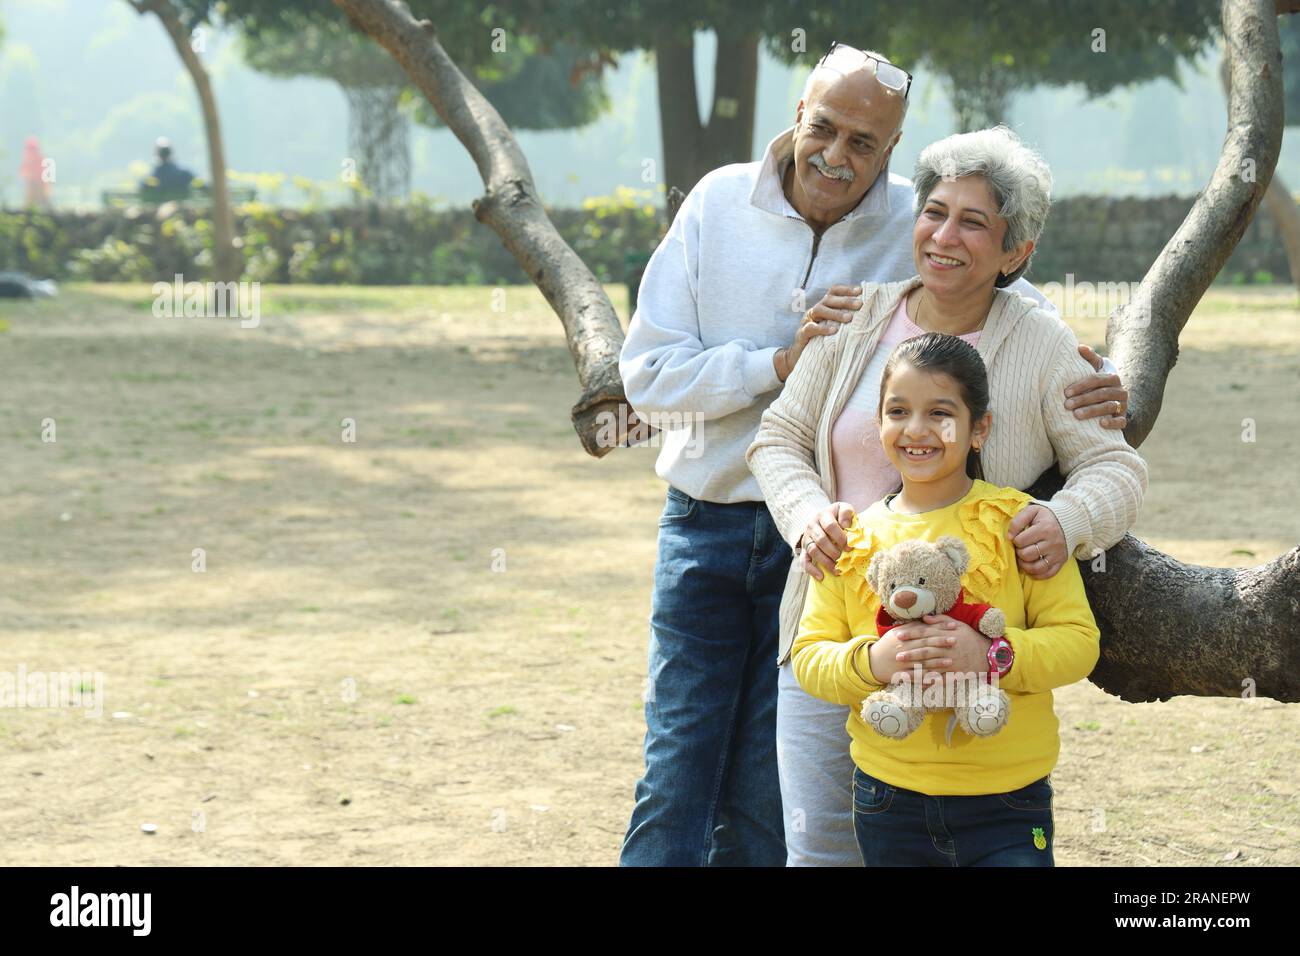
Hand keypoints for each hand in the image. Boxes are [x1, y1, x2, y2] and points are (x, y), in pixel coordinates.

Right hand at [776, 284, 861, 381]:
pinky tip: (833, 331)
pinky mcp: (802, 334)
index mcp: (824, 306)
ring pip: (819, 310)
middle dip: (845, 301)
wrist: (801, 357)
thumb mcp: (836, 327)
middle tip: (859, 304)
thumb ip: (847, 319)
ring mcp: (807, 321)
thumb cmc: (824, 341)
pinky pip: (811, 328)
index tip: (860, 291)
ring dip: (835, 313)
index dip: (846, 289)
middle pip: (828, 299)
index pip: (833, 292)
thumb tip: (869, 314)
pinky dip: (822, 328)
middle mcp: (815, 310)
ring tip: (848, 318)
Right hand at [797, 502, 856, 580]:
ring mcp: (806, 538)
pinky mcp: (803, 549)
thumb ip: (847, 513)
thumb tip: (846, 526)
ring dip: (825, 562)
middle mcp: (812, 526)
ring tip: (837, 570)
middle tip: (844, 559)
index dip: (841, 538)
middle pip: (821, 540)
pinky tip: (821, 577)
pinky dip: (811, 570)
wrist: (822, 519)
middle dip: (834, 551)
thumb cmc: (837, 516)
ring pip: (813, 550)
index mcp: (823, 515)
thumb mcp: (843, 509)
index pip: (830, 526)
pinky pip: (804, 560)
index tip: (850, 548)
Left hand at [873, 614, 989, 681]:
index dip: (911, 634)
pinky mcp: (956, 674)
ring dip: (916, 671)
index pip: (925, 634)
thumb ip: (940, 620)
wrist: (988, 653)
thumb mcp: (958, 624)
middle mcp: (948, 649)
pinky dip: (931, 683)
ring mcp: (952, 663)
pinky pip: (942, 680)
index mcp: (946, 636)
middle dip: (911, 653)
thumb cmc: (970, 637)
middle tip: (897, 656)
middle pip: (926, 651)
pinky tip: (919, 686)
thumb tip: (924, 618)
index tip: (898, 635)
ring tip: (902, 674)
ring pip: (931, 667)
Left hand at [1007, 503, 1066, 579]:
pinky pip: (1047, 574)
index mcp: (1044, 528)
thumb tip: (1009, 537)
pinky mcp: (1061, 562)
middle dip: (1019, 552)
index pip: (1020, 541)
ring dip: (1024, 565)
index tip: (1018, 538)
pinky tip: (1031, 568)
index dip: (1015, 540)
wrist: (1069, 522)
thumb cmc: (1046, 517)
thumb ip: (1017, 521)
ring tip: (1023, 558)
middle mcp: (1052, 543)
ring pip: (1035, 568)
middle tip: (1021, 547)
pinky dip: (1036, 574)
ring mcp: (1057, 554)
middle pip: (1026, 555)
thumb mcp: (1032, 511)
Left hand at [1067, 344, 1127, 429]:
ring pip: (1109, 407)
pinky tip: (1101, 424)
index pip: (1096, 379)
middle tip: (1067, 405)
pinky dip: (1112, 423)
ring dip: (1092, 411)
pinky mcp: (1123, 418)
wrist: (1110, 402)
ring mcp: (1123, 405)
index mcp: (1112, 378)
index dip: (1081, 385)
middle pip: (1102, 393)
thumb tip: (1079, 346)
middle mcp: (1120, 390)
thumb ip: (1089, 358)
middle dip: (1083, 399)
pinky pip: (1120, 422)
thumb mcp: (1094, 370)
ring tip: (1077, 415)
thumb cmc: (1097, 384)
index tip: (1066, 392)